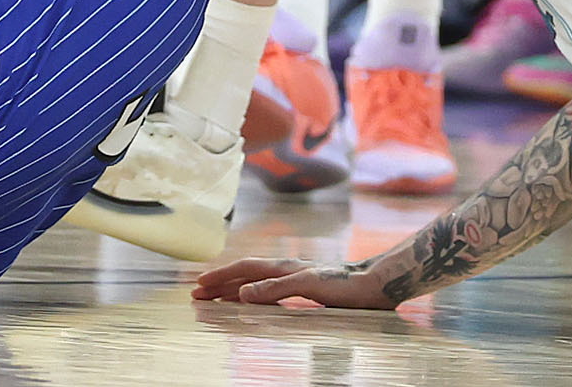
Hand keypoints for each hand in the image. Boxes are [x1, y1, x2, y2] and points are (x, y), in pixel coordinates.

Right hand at [193, 259, 399, 308]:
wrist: (375, 285)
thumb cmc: (346, 286)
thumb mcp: (309, 286)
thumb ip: (276, 288)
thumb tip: (243, 293)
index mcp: (284, 267)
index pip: (244, 269)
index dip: (221, 276)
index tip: (199, 285)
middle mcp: (286, 270)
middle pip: (245, 276)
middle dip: (220, 285)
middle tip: (197, 296)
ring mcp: (295, 279)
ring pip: (255, 284)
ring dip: (233, 291)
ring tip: (215, 299)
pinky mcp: (304, 290)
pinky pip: (269, 293)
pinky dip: (253, 297)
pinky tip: (252, 304)